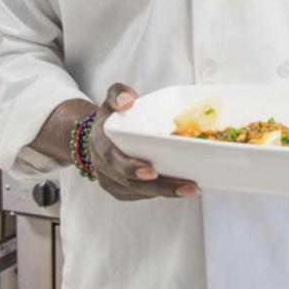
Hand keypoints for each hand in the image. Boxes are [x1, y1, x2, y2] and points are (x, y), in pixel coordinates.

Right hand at [89, 82, 199, 201]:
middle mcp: (104, 166)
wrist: (95, 135)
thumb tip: (128, 100)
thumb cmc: (110, 117)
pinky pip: (141, 195)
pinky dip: (161, 193)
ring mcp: (111, 181)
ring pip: (140, 192)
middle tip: (189, 186)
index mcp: (101, 144)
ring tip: (192, 188)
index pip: (115, 160)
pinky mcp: (120, 191)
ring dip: (167, 192)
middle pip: (132, 183)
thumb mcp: (112, 98)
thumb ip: (118, 93)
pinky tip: (180, 188)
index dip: (132, 167)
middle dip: (162, 186)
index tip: (152, 171)